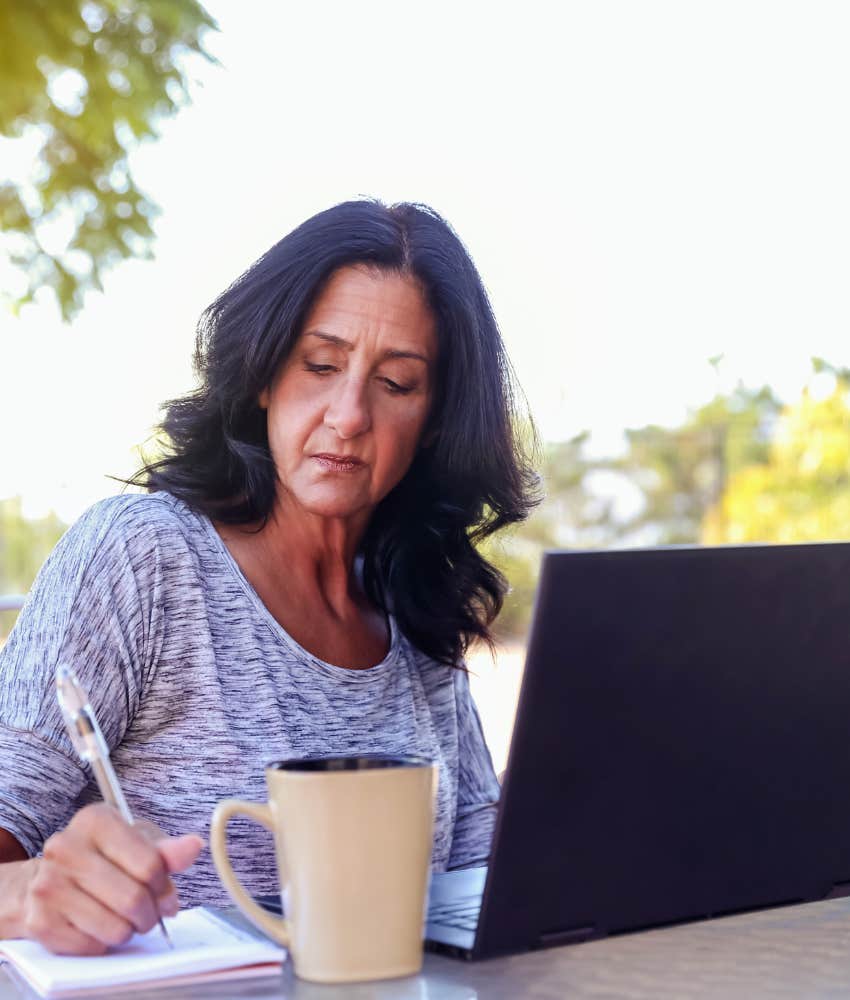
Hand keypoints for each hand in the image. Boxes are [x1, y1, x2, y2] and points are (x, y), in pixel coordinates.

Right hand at [22, 803, 202, 954]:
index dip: (163, 886)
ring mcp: (48, 885)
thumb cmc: (100, 858)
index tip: (162, 890)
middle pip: (133, 899)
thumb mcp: (136, 843)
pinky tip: (98, 926)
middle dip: (150, 914)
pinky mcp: (39, 921)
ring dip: (128, 930)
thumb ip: (166, 850)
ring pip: (114, 928)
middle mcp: (66, 848)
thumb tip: (194, 846)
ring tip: (123, 918)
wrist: (44, 879)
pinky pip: (91, 946)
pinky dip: (103, 943)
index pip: (149, 864)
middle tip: (148, 913)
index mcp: (95, 820)